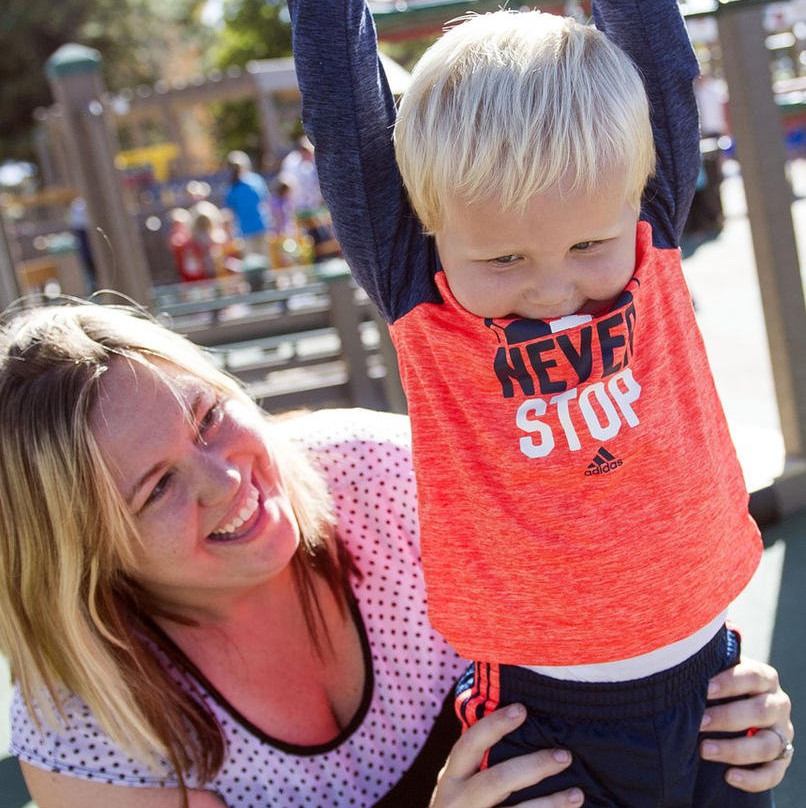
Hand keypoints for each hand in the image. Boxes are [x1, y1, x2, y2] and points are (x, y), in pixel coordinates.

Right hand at [430, 703, 583, 807]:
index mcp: (451, 778)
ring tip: (577, 794)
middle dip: (534, 767)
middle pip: (498, 780)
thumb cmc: (465, 807)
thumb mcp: (460, 785)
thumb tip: (520, 723)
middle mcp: (458, 800)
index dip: (494, 725)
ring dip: (551, 803)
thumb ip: (479, 763)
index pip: (470, 744)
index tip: (522, 709)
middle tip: (565, 756)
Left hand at [700, 657, 793, 791]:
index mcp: (764, 677)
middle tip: (698, 722)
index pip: (753, 676)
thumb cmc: (717, 682)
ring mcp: (781, 733)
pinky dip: (753, 779)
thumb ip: (712, 654)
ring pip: (768, 745)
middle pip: (761, 711)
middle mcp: (778, 704)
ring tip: (703, 750)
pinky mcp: (780, 760)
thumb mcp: (718, 666)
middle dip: (727, 717)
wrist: (734, 710)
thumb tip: (701, 628)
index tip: (704, 688)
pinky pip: (773, 773)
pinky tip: (728, 776)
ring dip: (735, 749)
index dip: (729, 682)